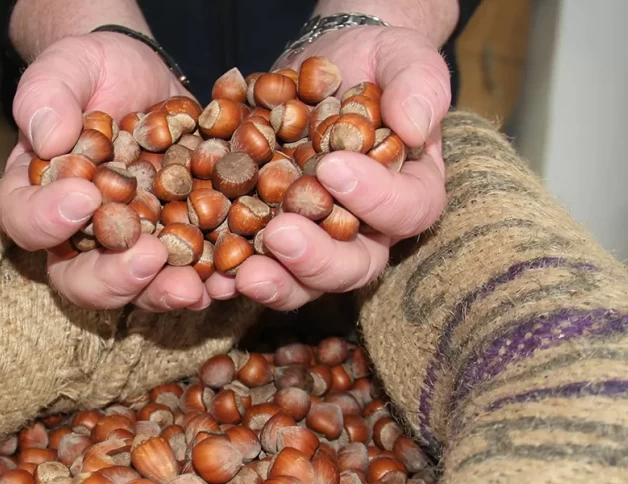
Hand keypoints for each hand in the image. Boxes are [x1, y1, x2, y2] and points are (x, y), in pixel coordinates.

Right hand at [0, 33, 210, 312]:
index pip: (24, 222)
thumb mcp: (65, 67)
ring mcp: (127, 249)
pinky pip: (189, 276)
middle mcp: (76, 238)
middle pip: (78, 279)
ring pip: (136, 290)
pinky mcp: (174, 245)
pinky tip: (231, 279)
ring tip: (193, 288)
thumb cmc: (91, 72)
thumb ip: (47, 95)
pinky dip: (210, 283)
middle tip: (149, 257)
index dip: (47, 220)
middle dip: (113, 278)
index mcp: (36, 197)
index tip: (85, 197)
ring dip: (163, 293)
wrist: (142, 75)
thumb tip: (47, 138)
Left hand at [204, 25, 450, 310]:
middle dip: (317, 258)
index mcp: (410, 192)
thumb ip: (418, 86)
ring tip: (244, 274)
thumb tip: (417, 128)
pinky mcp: (270, 238)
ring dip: (276, 282)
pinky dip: (231, 273)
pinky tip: (209, 272)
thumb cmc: (374, 64)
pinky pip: (254, 267)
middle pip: (354, 266)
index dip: (374, 197)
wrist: (323, 66)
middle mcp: (367, 231)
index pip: (406, 210)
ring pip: (304, 282)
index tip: (332, 167)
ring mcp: (316, 241)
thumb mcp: (404, 58)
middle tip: (281, 234)